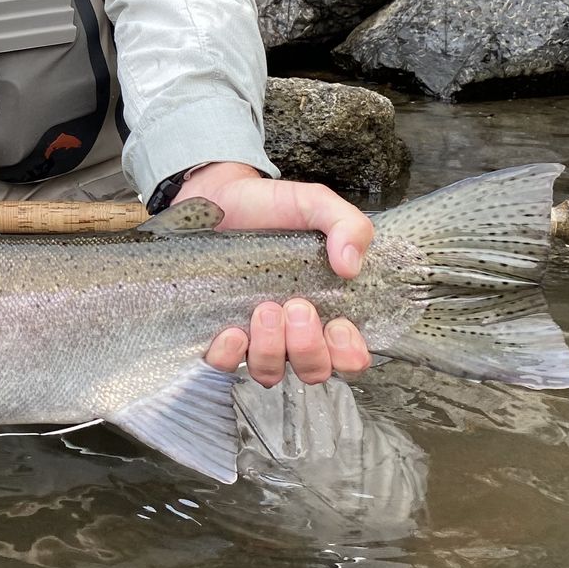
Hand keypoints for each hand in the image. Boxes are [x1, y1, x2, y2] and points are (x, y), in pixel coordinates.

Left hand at [177, 162, 375, 387]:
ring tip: (264, 308)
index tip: (339, 326)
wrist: (218, 196)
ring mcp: (254, 336)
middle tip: (297, 306)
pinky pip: (224, 365)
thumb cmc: (269, 206)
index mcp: (324, 308)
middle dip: (308, 346)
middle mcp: (291, 331)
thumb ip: (346, 224)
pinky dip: (229, 355)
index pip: (347, 355)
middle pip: (312, 369)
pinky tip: (231, 331)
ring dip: (271, 349)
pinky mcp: (217, 333)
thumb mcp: (315, 204)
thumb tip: (351, 266)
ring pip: (270, 371)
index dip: (348, 353)